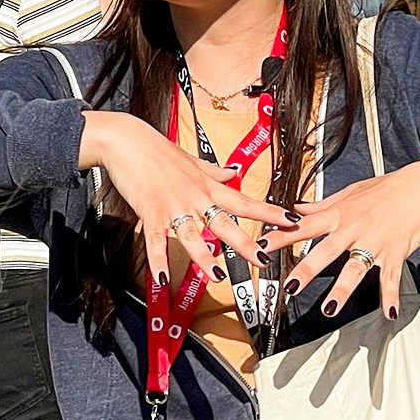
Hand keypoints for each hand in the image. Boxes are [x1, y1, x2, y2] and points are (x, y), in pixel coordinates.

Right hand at [79, 111, 298, 288]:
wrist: (127, 141)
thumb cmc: (158, 150)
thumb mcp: (192, 160)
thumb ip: (214, 171)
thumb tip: (234, 171)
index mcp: (207, 186)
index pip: (244, 201)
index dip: (269, 212)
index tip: (292, 219)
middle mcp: (195, 197)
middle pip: (225, 222)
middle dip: (246, 242)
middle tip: (265, 259)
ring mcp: (173, 206)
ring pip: (192, 235)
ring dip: (204, 257)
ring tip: (217, 276)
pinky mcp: (150, 212)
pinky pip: (156, 241)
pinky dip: (158, 261)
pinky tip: (162, 279)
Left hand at [258, 160, 419, 321]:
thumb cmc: (386, 188)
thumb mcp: (350, 192)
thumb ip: (321, 205)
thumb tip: (295, 208)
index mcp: (340, 214)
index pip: (304, 226)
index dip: (282, 236)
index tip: (262, 246)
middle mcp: (354, 228)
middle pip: (326, 251)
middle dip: (306, 270)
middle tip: (290, 287)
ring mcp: (375, 242)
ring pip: (356, 268)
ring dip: (342, 289)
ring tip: (330, 308)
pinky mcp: (395, 252)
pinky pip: (391, 277)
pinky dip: (390, 296)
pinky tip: (388, 312)